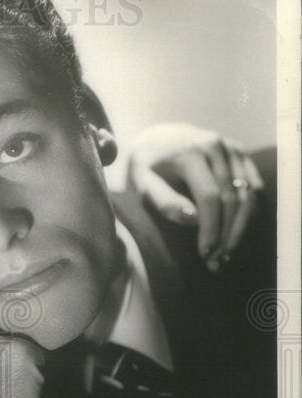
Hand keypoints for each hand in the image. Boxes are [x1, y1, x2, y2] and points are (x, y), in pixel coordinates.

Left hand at [126, 123, 263, 269]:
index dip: (211, 227)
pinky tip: (236, 232)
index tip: (205, 252)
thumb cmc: (147, 166)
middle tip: (217, 260)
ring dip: (241, 228)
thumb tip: (193, 219)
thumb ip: (163, 201)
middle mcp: (216, 146)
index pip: (210, 197)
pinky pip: (253, 186)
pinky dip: (248, 212)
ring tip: (227, 252)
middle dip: (226, 233)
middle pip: (232, 198)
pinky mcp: (240, 153)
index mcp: (190, 152)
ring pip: (248, 194)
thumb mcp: (143, 182)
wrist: (159, 137)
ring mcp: (231, 148)